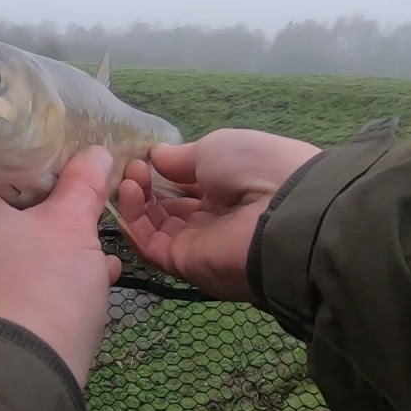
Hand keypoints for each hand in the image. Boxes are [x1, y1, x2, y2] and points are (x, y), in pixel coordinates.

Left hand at [0, 145, 122, 386]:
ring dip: (21, 242)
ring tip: (72, 241)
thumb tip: (95, 153)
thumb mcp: (72, 229)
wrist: (15, 381)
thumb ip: (82, 187)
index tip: (22, 151)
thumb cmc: (38, 287)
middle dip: (13, 200)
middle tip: (53, 193)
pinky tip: (68, 283)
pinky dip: (17, 277)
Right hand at [117, 128, 321, 303]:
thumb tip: (155, 156)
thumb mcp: (217, 148)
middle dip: (145, 184)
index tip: (144, 156)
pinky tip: (129, 192)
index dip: (162, 170)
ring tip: (131, 176)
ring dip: (136, 199)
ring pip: (154, 224)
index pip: (186, 183)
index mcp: (228, 187)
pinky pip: (149, 244)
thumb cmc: (256, 169)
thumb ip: (181, 157)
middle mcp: (212, 217)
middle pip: (167, 205)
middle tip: (132, 166)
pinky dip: (133, 220)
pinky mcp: (182, 263)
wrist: (282, 215)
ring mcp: (196, 242)